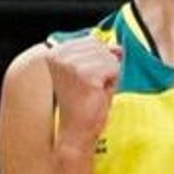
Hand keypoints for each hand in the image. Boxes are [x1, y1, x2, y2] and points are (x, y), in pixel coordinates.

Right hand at [47, 37, 122, 151]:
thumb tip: (117, 47)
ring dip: (108, 76)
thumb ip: (98, 56)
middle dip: (104, 67)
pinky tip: (98, 95)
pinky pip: (114, 68)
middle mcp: (60, 55)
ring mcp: (72, 64)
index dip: (99, 60)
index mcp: (55, 53)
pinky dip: (112, 83)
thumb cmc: (82, 106)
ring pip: (109, 57)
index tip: (88, 80)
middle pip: (101, 47)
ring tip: (94, 92)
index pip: (92, 41)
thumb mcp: (88, 73)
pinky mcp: (86, 75)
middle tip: (92, 88)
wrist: (76, 131)